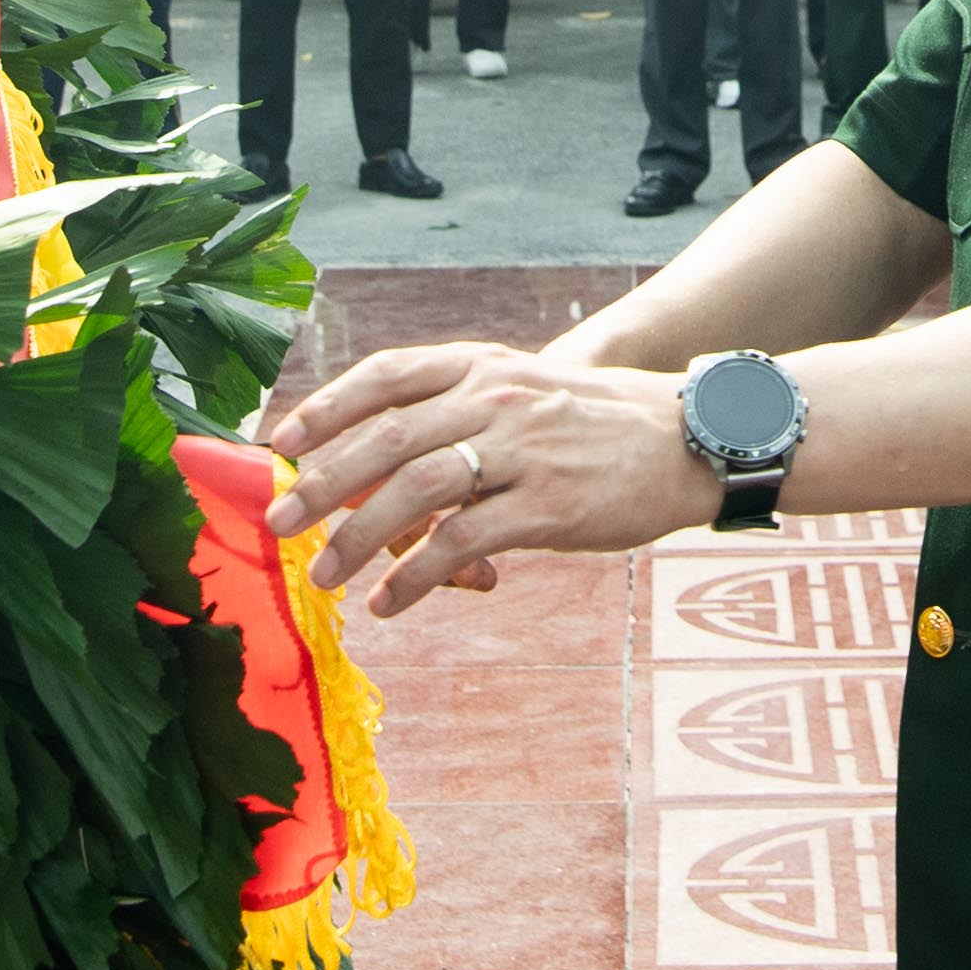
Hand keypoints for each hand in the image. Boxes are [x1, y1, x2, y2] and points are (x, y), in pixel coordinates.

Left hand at [262, 340, 724, 611]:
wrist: (692, 441)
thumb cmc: (598, 426)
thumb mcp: (527, 397)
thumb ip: (460, 423)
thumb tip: (381, 483)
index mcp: (484, 366)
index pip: (388, 374)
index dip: (328, 406)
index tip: (280, 439)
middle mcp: (497, 399)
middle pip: (388, 436)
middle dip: (322, 481)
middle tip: (278, 521)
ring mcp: (523, 450)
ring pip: (416, 489)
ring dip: (357, 538)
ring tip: (323, 577)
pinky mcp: (549, 505)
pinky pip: (463, 542)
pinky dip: (416, 575)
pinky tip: (389, 603)